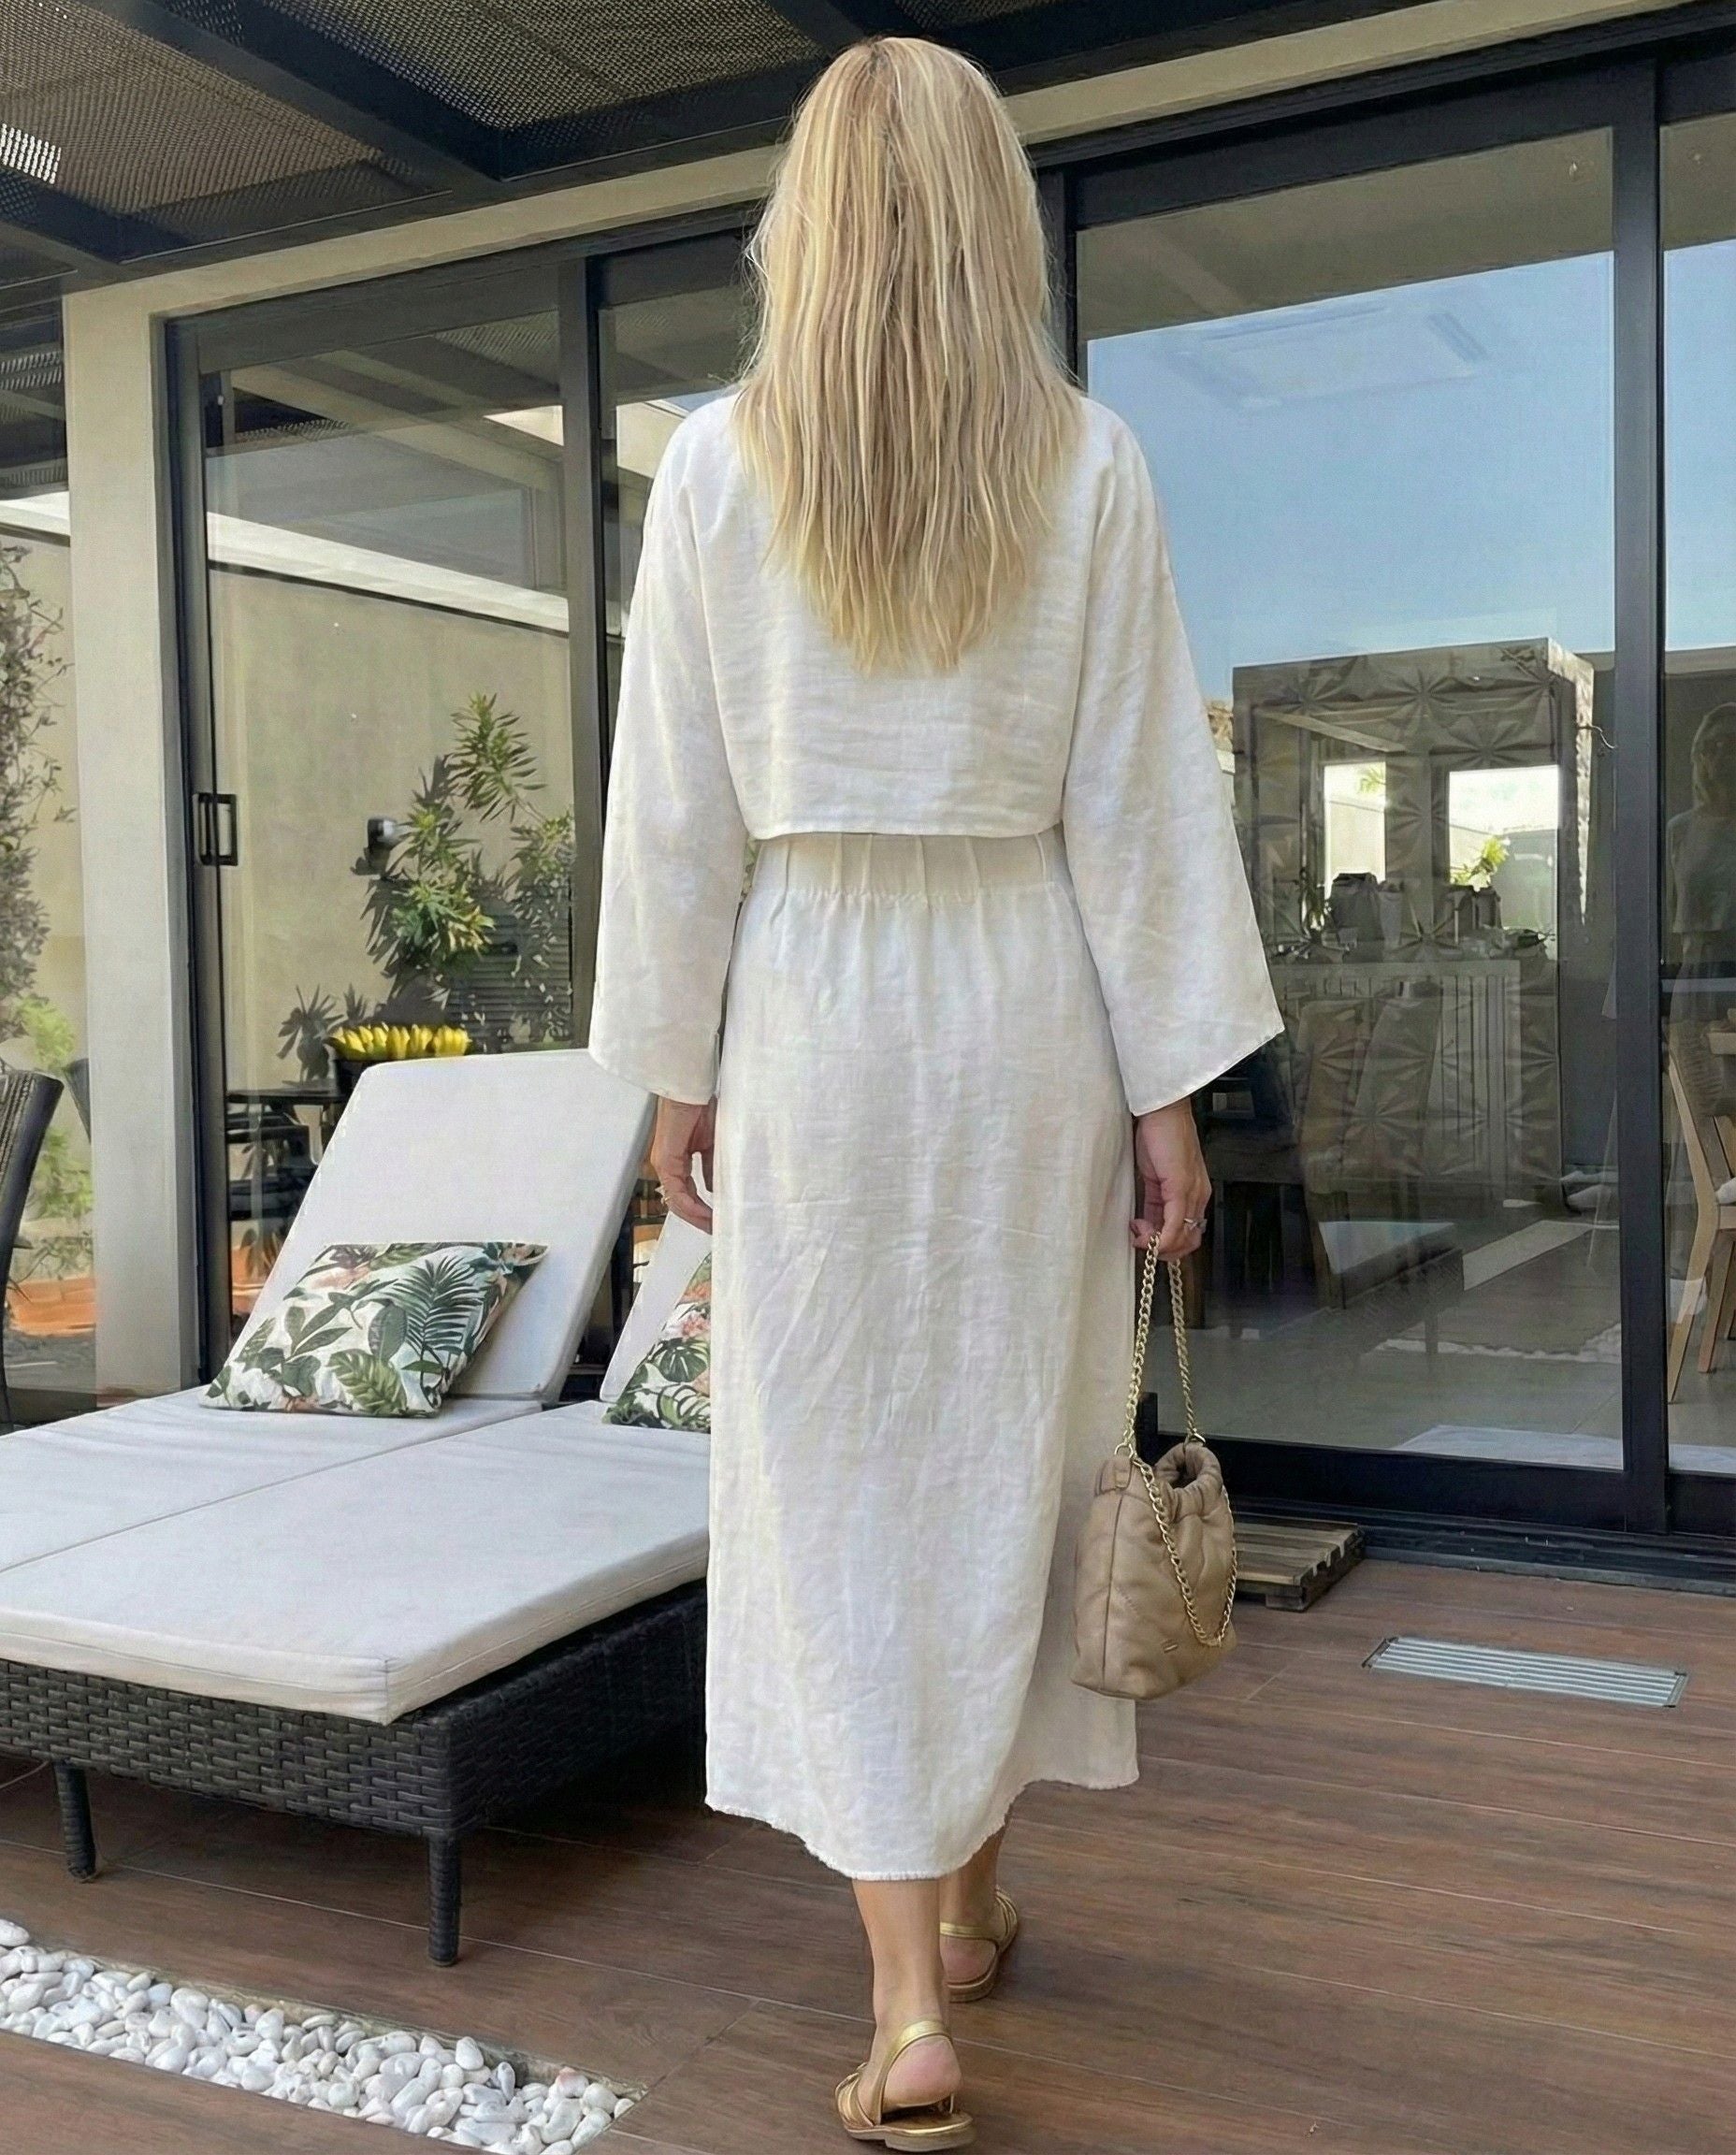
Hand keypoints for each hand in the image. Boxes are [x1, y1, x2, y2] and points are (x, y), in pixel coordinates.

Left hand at [651, 1096, 715, 1230]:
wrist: (692, 1089)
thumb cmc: (701, 1107)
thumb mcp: (711, 1144)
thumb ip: (710, 1167)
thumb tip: (713, 1187)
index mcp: (677, 1161)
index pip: (687, 1193)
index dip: (701, 1209)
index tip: (718, 1220)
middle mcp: (667, 1166)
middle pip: (680, 1203)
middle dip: (699, 1219)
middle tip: (716, 1230)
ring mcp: (665, 1165)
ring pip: (677, 1202)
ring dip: (696, 1217)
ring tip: (713, 1227)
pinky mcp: (666, 1162)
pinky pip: (678, 1192)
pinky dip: (692, 1206)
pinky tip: (706, 1213)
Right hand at [1132, 1099, 1209, 1258]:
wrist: (1163, 1110)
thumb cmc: (1160, 1135)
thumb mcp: (1155, 1176)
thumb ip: (1154, 1202)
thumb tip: (1146, 1225)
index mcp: (1195, 1193)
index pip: (1188, 1233)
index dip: (1167, 1244)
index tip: (1145, 1237)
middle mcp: (1198, 1196)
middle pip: (1189, 1242)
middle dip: (1163, 1250)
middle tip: (1141, 1240)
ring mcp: (1191, 1194)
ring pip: (1182, 1239)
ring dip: (1157, 1245)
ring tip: (1138, 1232)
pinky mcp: (1180, 1188)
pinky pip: (1174, 1225)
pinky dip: (1159, 1237)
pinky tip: (1142, 1232)